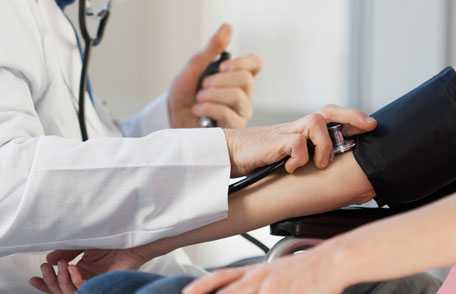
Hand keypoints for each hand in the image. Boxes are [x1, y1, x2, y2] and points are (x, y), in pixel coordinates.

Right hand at [29, 248, 147, 292]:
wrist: (133, 237)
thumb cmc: (113, 239)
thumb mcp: (84, 244)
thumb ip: (67, 251)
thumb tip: (49, 259)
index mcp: (82, 272)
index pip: (61, 284)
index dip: (46, 284)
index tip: (34, 278)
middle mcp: (87, 280)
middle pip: (62, 291)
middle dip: (50, 282)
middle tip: (44, 268)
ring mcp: (96, 283)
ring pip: (70, 293)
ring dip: (61, 280)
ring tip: (60, 265)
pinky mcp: (104, 284)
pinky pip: (85, 289)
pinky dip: (76, 280)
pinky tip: (74, 269)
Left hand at [168, 23, 261, 127]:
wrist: (172, 120)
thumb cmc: (184, 96)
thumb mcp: (194, 68)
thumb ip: (211, 49)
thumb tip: (227, 27)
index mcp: (236, 78)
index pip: (255, 64)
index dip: (243, 62)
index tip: (222, 66)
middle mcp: (243, 95)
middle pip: (246, 78)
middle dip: (219, 80)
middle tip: (202, 85)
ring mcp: (241, 113)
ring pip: (237, 96)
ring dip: (212, 94)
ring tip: (198, 99)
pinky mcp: (234, 129)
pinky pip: (227, 113)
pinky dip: (208, 108)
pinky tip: (197, 110)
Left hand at [184, 247, 347, 293]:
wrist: (331, 261)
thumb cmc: (306, 268)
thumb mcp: (276, 271)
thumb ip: (257, 281)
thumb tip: (245, 287)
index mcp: (255, 270)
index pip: (221, 276)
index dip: (201, 285)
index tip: (186, 292)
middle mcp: (260, 277)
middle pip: (229, 291)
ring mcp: (272, 287)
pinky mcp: (285, 292)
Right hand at [225, 104, 376, 176]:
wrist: (229, 154)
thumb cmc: (256, 158)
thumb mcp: (284, 158)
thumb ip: (303, 160)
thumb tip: (326, 173)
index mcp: (298, 131)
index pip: (328, 116)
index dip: (350, 116)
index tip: (370, 125)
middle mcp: (295, 128)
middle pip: (327, 112)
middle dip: (351, 117)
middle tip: (368, 127)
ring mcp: (285, 133)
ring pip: (316, 122)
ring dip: (324, 144)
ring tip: (319, 163)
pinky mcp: (274, 143)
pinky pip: (297, 144)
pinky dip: (300, 158)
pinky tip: (292, 168)